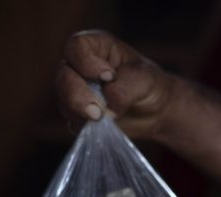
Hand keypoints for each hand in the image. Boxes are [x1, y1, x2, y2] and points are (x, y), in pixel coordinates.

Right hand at [56, 30, 175, 137]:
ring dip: (79, 110)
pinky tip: (100, 125)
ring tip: (100, 118)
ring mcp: (76, 89)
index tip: (108, 76)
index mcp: (96, 47)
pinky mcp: (78, 111)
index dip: (87, 62)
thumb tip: (106, 109)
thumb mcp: (144, 80)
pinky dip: (83, 123)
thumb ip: (124, 89)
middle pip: (65, 74)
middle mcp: (80, 65)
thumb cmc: (150, 85)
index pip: (77, 46)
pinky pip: (72, 117)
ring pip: (64, 98)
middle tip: (98, 111)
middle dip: (78, 94)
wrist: (156, 111)